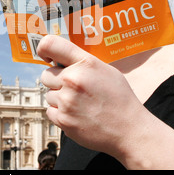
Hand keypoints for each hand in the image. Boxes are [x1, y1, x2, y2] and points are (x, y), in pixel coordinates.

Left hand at [37, 35, 145, 157]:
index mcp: (85, 63)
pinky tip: (78, 114)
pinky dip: (60, 114)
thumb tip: (59, 58)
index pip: (50, 44)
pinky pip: (50, 111)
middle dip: (56, 81)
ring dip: (59, 99)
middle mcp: (73, 79)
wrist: (129, 130)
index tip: (47, 57)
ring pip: (49, 95)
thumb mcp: (106, 70)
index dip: (43, 50)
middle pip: (46, 75)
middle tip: (73, 88)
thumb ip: (82, 62)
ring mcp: (66, 101)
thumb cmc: (119, 98)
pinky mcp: (63, 120)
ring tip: (81, 104)